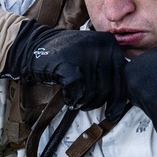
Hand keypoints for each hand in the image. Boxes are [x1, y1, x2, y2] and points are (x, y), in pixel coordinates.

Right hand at [2, 21, 127, 120]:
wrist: (35, 45)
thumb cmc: (65, 54)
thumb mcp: (92, 52)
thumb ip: (108, 67)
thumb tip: (121, 98)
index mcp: (109, 43)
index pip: (122, 77)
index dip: (118, 99)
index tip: (113, 113)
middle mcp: (100, 46)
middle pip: (108, 88)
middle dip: (97, 102)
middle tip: (87, 106)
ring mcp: (84, 55)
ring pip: (93, 93)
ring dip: (83, 102)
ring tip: (76, 100)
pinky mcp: (69, 66)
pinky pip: (77, 93)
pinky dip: (72, 99)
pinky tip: (67, 97)